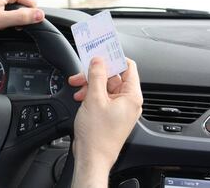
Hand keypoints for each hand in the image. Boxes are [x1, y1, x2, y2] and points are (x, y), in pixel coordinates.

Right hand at [69, 57, 142, 187]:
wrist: (92, 157)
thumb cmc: (97, 135)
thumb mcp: (95, 98)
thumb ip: (97, 75)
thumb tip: (98, 60)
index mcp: (131, 96)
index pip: (128, 67)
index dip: (115, 58)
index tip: (102, 52)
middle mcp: (128, 102)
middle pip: (114, 77)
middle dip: (96, 74)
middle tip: (82, 72)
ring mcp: (119, 109)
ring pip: (105, 87)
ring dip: (91, 84)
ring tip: (78, 87)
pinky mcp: (110, 115)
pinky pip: (102, 98)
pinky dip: (91, 95)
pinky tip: (80, 97)